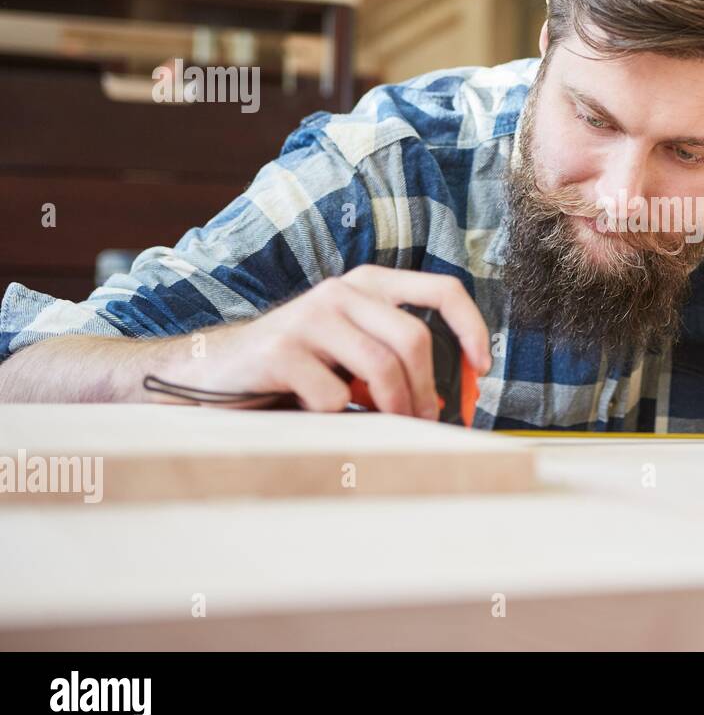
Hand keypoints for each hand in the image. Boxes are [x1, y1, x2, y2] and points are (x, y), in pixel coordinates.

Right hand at [155, 266, 491, 418]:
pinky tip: (318, 415)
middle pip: (414, 341)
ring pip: (382, 367)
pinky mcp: (283, 350)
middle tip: (425, 424)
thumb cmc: (295, 368)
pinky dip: (339, 418)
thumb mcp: (350, 351)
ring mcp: (311, 317)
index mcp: (367, 285)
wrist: (211, 372)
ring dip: (395, 410)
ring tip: (388, 429)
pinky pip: (336, 395)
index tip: (481, 369)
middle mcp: (341, 291)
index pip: (442, 291)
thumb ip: (394, 357)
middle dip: (427, 392)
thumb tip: (448, 398)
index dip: (472, 330)